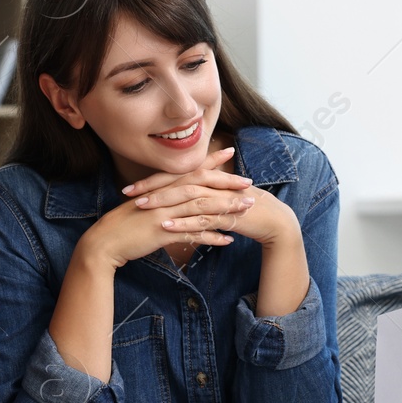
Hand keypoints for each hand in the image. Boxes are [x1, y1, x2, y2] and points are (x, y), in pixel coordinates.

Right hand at [82, 147, 256, 266]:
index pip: (190, 170)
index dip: (211, 161)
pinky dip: (212, 237)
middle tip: (249, 184)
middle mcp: (165, 197)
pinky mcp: (163, 233)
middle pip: (202, 187)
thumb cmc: (124, 225)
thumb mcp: (144, 205)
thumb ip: (162, 198)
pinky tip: (228, 240)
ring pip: (201, 208)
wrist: (104, 241)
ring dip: (226, 209)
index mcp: (162, 188)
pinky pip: (192, 233)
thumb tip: (178, 195)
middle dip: (227, 185)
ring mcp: (164, 214)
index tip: (231, 151)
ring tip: (247, 210)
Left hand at [132, 164, 298, 248]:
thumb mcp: (219, 197)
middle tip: (129, 195)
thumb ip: (200, 193)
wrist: (271, 219)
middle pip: (178, 183)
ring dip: (163, 203)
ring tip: (141, 208)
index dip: (153, 181)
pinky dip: (183, 222)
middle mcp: (213, 184)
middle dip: (152, 188)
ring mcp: (220, 199)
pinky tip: (166, 226)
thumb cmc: (242, 208)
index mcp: (209, 178)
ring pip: (187, 198)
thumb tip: (178, 196)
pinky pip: (202, 218)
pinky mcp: (227, 216)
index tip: (131, 187)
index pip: (176, 176)